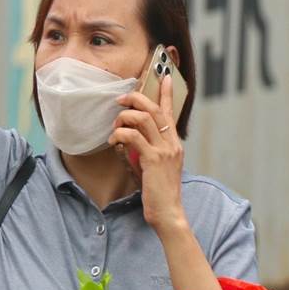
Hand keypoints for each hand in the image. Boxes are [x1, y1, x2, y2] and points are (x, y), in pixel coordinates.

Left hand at [109, 73, 186, 235]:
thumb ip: (146, 149)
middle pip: (154, 109)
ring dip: (124, 117)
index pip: (171, 112)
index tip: (164, 75)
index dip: (167, 92)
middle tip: (121, 99)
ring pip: (143, 118)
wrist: (168, 213)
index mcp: (174, 144)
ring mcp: (164, 150)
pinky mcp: (153, 159)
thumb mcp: (153, 166)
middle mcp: (172, 143)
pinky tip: (114, 142)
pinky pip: (133, 136)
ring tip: (115, 127)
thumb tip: (128, 137)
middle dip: (136, 98)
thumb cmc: (159, 192)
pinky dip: (120, 135)